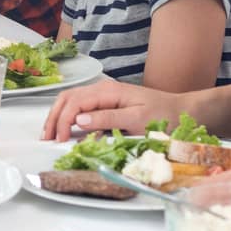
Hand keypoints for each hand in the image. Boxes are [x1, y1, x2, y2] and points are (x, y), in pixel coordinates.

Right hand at [40, 78, 183, 141]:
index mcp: (108, 91)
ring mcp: (104, 96)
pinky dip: (68, 117)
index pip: (75, 103)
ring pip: (71, 101)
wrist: (184, 111)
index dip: (63, 121)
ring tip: (50, 134)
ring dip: (58, 116)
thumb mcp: (137, 119)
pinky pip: (81, 107)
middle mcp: (102, 90)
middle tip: (46, 138)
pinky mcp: (107, 104)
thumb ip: (107, 118)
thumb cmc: (165, 115)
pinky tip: (65, 129)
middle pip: (67, 99)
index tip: (59, 140)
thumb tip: (78, 121)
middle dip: (54, 117)